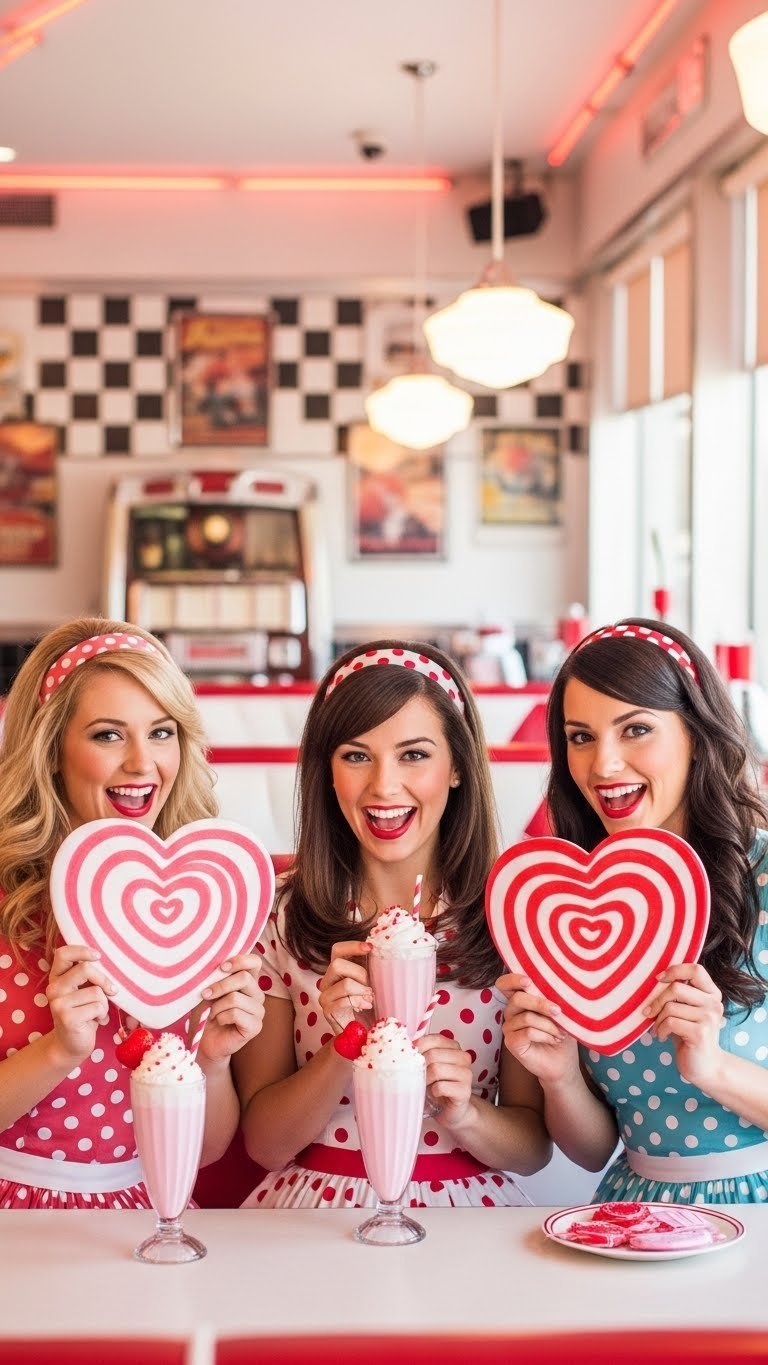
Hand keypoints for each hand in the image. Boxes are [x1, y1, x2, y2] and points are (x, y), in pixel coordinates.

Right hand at [45, 943, 115, 1066]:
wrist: (72, 1044)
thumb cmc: (84, 1013)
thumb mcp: (84, 990)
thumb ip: (88, 975)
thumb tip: (110, 961)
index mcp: (57, 977)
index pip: (63, 953)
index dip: (82, 950)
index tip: (98, 957)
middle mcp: (54, 988)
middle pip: (85, 969)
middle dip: (104, 980)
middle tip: (111, 991)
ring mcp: (58, 1003)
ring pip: (96, 991)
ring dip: (104, 1003)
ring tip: (98, 1012)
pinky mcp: (67, 1018)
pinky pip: (98, 1007)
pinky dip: (103, 1014)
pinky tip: (96, 1021)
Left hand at [195, 953, 265, 1062]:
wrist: (205, 1040)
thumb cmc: (205, 1012)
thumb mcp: (209, 991)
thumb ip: (215, 977)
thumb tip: (212, 965)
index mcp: (248, 981)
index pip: (254, 962)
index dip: (240, 960)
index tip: (221, 967)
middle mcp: (257, 994)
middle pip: (244, 978)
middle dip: (220, 986)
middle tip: (205, 994)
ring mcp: (258, 1011)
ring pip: (236, 998)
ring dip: (217, 1006)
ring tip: (212, 1013)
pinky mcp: (255, 1026)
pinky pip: (236, 1014)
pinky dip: (221, 1017)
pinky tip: (219, 1022)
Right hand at [318, 940, 372, 1035]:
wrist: (365, 1028)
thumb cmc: (370, 1001)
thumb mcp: (372, 980)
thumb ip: (371, 966)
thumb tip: (378, 947)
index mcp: (339, 969)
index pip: (338, 949)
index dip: (352, 946)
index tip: (370, 948)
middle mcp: (329, 979)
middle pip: (337, 964)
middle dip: (360, 973)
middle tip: (371, 986)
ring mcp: (326, 995)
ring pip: (344, 983)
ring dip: (362, 991)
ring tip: (370, 999)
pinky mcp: (328, 1010)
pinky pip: (344, 1001)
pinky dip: (358, 1002)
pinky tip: (365, 1006)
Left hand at [416, 1031, 472, 1126]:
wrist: (451, 1109)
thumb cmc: (437, 1084)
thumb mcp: (429, 1065)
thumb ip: (422, 1053)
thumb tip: (404, 1046)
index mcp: (454, 1046)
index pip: (433, 1039)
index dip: (419, 1049)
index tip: (412, 1060)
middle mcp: (463, 1057)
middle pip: (433, 1055)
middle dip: (421, 1068)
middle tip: (418, 1077)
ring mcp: (466, 1073)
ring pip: (436, 1069)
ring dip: (426, 1081)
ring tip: (427, 1086)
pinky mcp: (465, 1090)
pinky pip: (441, 1087)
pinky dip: (433, 1091)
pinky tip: (435, 1094)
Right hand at [497, 971, 579, 1084]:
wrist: (563, 1063)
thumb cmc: (562, 1034)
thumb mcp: (560, 1013)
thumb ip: (552, 998)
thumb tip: (557, 985)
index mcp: (521, 1000)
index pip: (505, 984)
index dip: (512, 979)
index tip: (528, 981)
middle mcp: (511, 1012)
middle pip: (518, 998)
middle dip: (540, 1003)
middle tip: (558, 1012)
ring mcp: (509, 1028)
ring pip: (527, 1017)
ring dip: (549, 1025)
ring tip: (560, 1034)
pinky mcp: (511, 1043)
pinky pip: (528, 1032)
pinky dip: (545, 1036)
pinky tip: (553, 1040)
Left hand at [643, 962, 724, 1089]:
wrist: (705, 1067)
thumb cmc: (689, 1035)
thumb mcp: (686, 1011)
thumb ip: (679, 994)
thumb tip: (654, 979)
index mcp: (712, 994)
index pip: (696, 969)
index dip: (675, 970)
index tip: (658, 979)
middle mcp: (714, 1004)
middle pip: (677, 987)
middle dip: (657, 1001)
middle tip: (649, 1013)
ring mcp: (709, 1018)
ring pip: (670, 1007)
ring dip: (657, 1019)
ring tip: (658, 1028)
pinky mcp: (700, 1033)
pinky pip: (670, 1022)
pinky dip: (660, 1029)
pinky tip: (662, 1036)